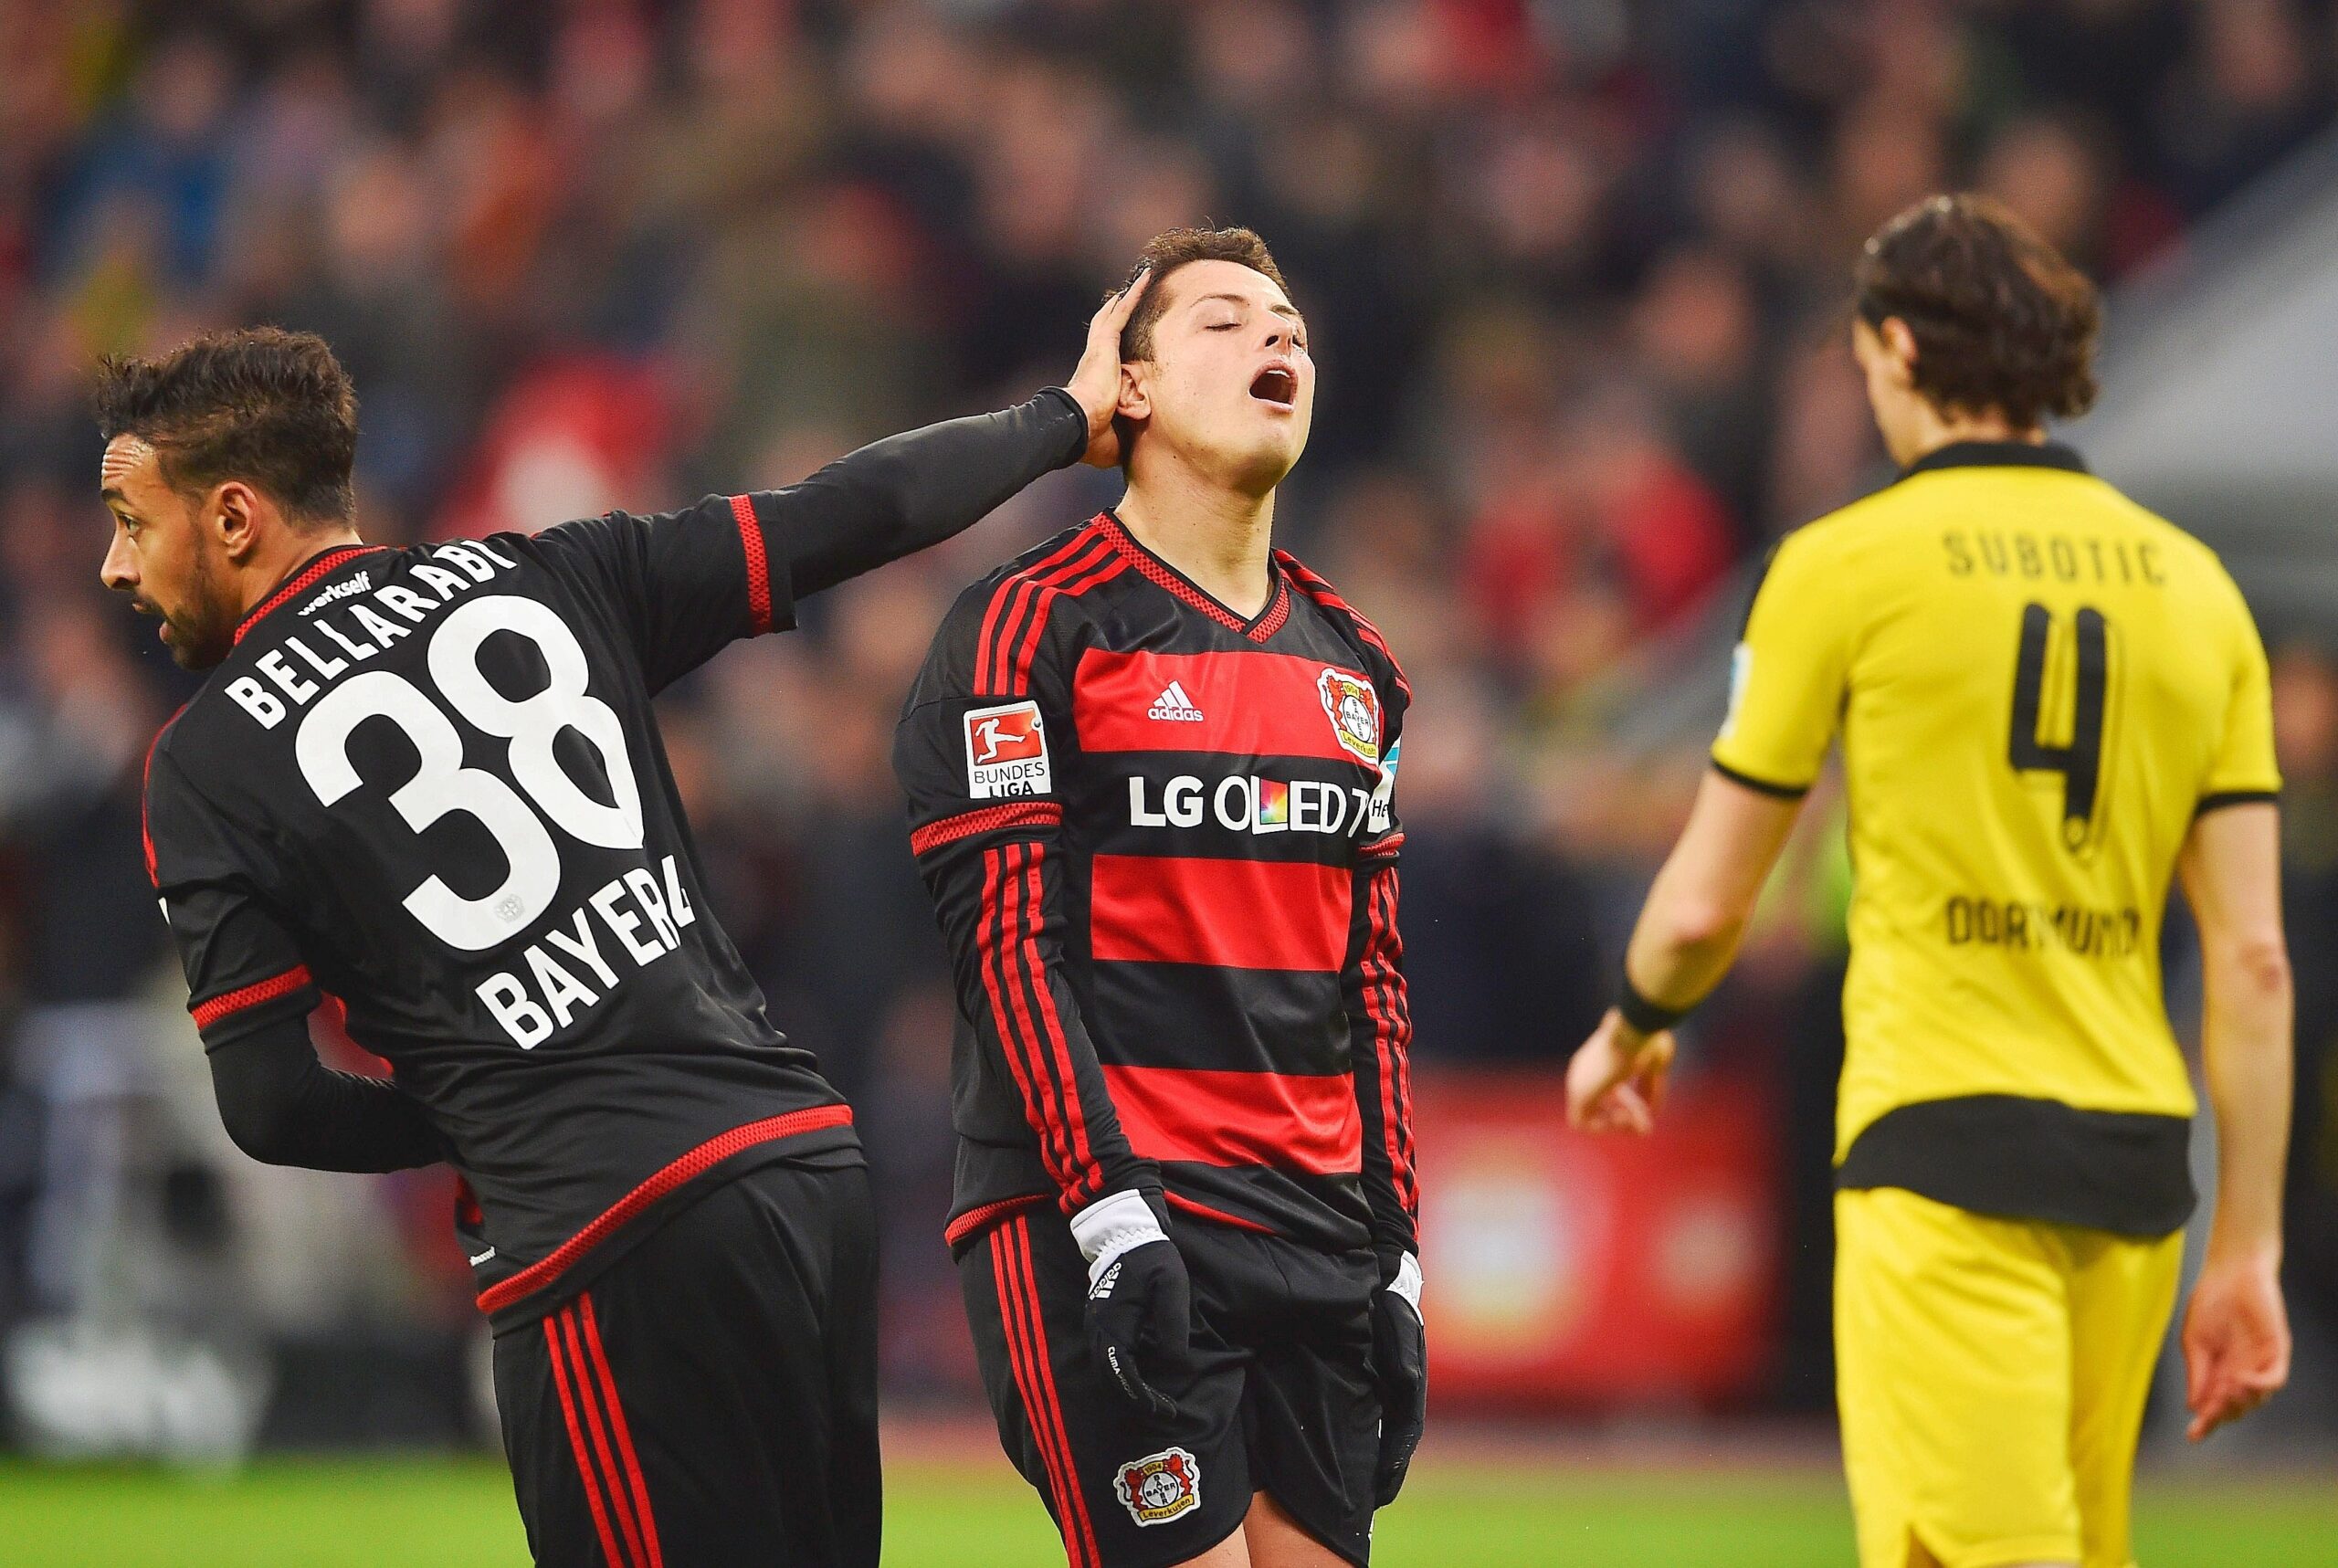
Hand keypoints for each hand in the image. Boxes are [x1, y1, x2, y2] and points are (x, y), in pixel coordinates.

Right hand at [1065, 269, 1149, 467]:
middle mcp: (1094, 362)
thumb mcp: (1114, 437)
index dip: (1114, 348)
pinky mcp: (1104, 346)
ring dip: (1128, 298)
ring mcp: (1099, 352)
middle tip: (1128, 297)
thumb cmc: (1091, 439)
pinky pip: (1121, 314)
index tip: (1122, 342)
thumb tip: (1135, 448)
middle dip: (1119, 314)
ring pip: (1114, 317)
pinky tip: (1146, 279)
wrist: (1076, 427)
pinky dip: (1134, 296)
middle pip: (1108, 331)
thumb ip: (1124, 435)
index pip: (1107, 360)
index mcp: (1095, 383)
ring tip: (1142, 279)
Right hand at [1085, 1235, 1191, 1422]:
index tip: (1165, 1409)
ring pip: (1105, 1368)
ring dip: (1127, 1387)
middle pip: (1110, 1377)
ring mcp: (1096, 1324)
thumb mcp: (1171, 1287)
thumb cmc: (1153, 1258)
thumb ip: (1173, 1324)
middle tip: (1164, 1409)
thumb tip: (1175, 1364)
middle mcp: (1099, 1327)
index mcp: (1115, 1322)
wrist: (1126, 1232)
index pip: (1123, 1372)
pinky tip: (1143, 1373)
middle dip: (1135, 1398)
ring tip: (1155, 1397)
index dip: (1143, 1396)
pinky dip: (1121, 1372)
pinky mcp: (1099, 1320)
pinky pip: (1105, 1355)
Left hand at [1369, 1253, 1426, 1505]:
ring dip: (1372, 1459)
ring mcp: (1386, 1389)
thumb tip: (1404, 1381)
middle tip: (1367, 1504)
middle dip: (1383, 1472)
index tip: (1381, 1491)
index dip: (1393, 1464)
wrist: (1380, 1284)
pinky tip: (1339, 1450)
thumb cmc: (1390, 1308)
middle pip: (1393, 1441)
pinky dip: (1363, 1438)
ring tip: (1356, 1491)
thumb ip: (1402, 1357)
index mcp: (1408, 1388)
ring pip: (1380, 1431)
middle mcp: (1399, 1394)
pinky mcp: (1371, 1382)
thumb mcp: (1399, 1329)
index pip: (1404, 1435)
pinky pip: (1366, 1416)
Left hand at [1566, 1008, 1673, 1134]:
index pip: (1608, 1090)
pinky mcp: (1579, 1093)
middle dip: (1626, 1118)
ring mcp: (1577, 1081)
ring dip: (1617, 1125)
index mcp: (1596, 1060)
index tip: (1649, 1111)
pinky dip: (1607, 1127)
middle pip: (1599, 1105)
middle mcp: (1583, 1071)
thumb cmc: (1648, 1040)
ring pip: (1589, 1117)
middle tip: (1647, 1125)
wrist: (1636, 1029)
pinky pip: (1583, 1123)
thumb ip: (1649, 1091)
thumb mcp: (1654, 1066)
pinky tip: (1624, 1117)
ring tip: (1636, 1120)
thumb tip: (1649, 1115)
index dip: (1630, 1106)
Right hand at [2182, 1245, 2288, 1440]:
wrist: (2231, 1272)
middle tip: (2210, 1411)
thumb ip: (2197, 1372)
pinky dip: (2259, 1386)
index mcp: (2217, 1371)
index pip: (2213, 1404)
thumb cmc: (2209, 1302)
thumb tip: (2194, 1405)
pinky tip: (2240, 1381)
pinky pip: (2274, 1380)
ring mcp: (2259, 1364)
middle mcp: (2240, 1372)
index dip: (2205, 1422)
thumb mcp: (2193, 1340)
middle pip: (2235, 1409)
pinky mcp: (2276, 1352)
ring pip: (2256, 1400)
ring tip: (2223, 1392)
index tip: (2193, 1436)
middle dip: (2221, 1415)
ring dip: (2238, 1402)